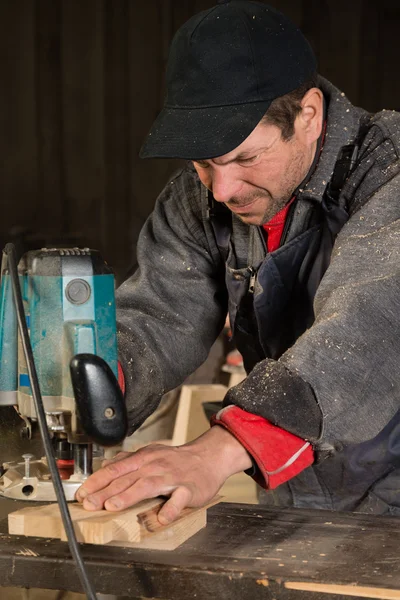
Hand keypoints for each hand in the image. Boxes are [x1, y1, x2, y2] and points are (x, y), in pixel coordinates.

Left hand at [75, 426, 251, 523]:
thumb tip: (105, 465)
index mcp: (143, 458)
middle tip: (89, 504)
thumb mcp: (150, 454)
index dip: (97, 481)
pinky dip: (170, 508)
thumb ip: (128, 461)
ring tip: (112, 507)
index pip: (115, 469)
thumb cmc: (176, 460)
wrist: (208, 458)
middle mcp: (154, 465)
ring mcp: (171, 477)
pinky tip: (162, 518)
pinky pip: (178, 499)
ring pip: (147, 485)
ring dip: (128, 496)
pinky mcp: (188, 489)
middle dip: (105, 491)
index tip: (81, 494)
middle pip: (126, 479)